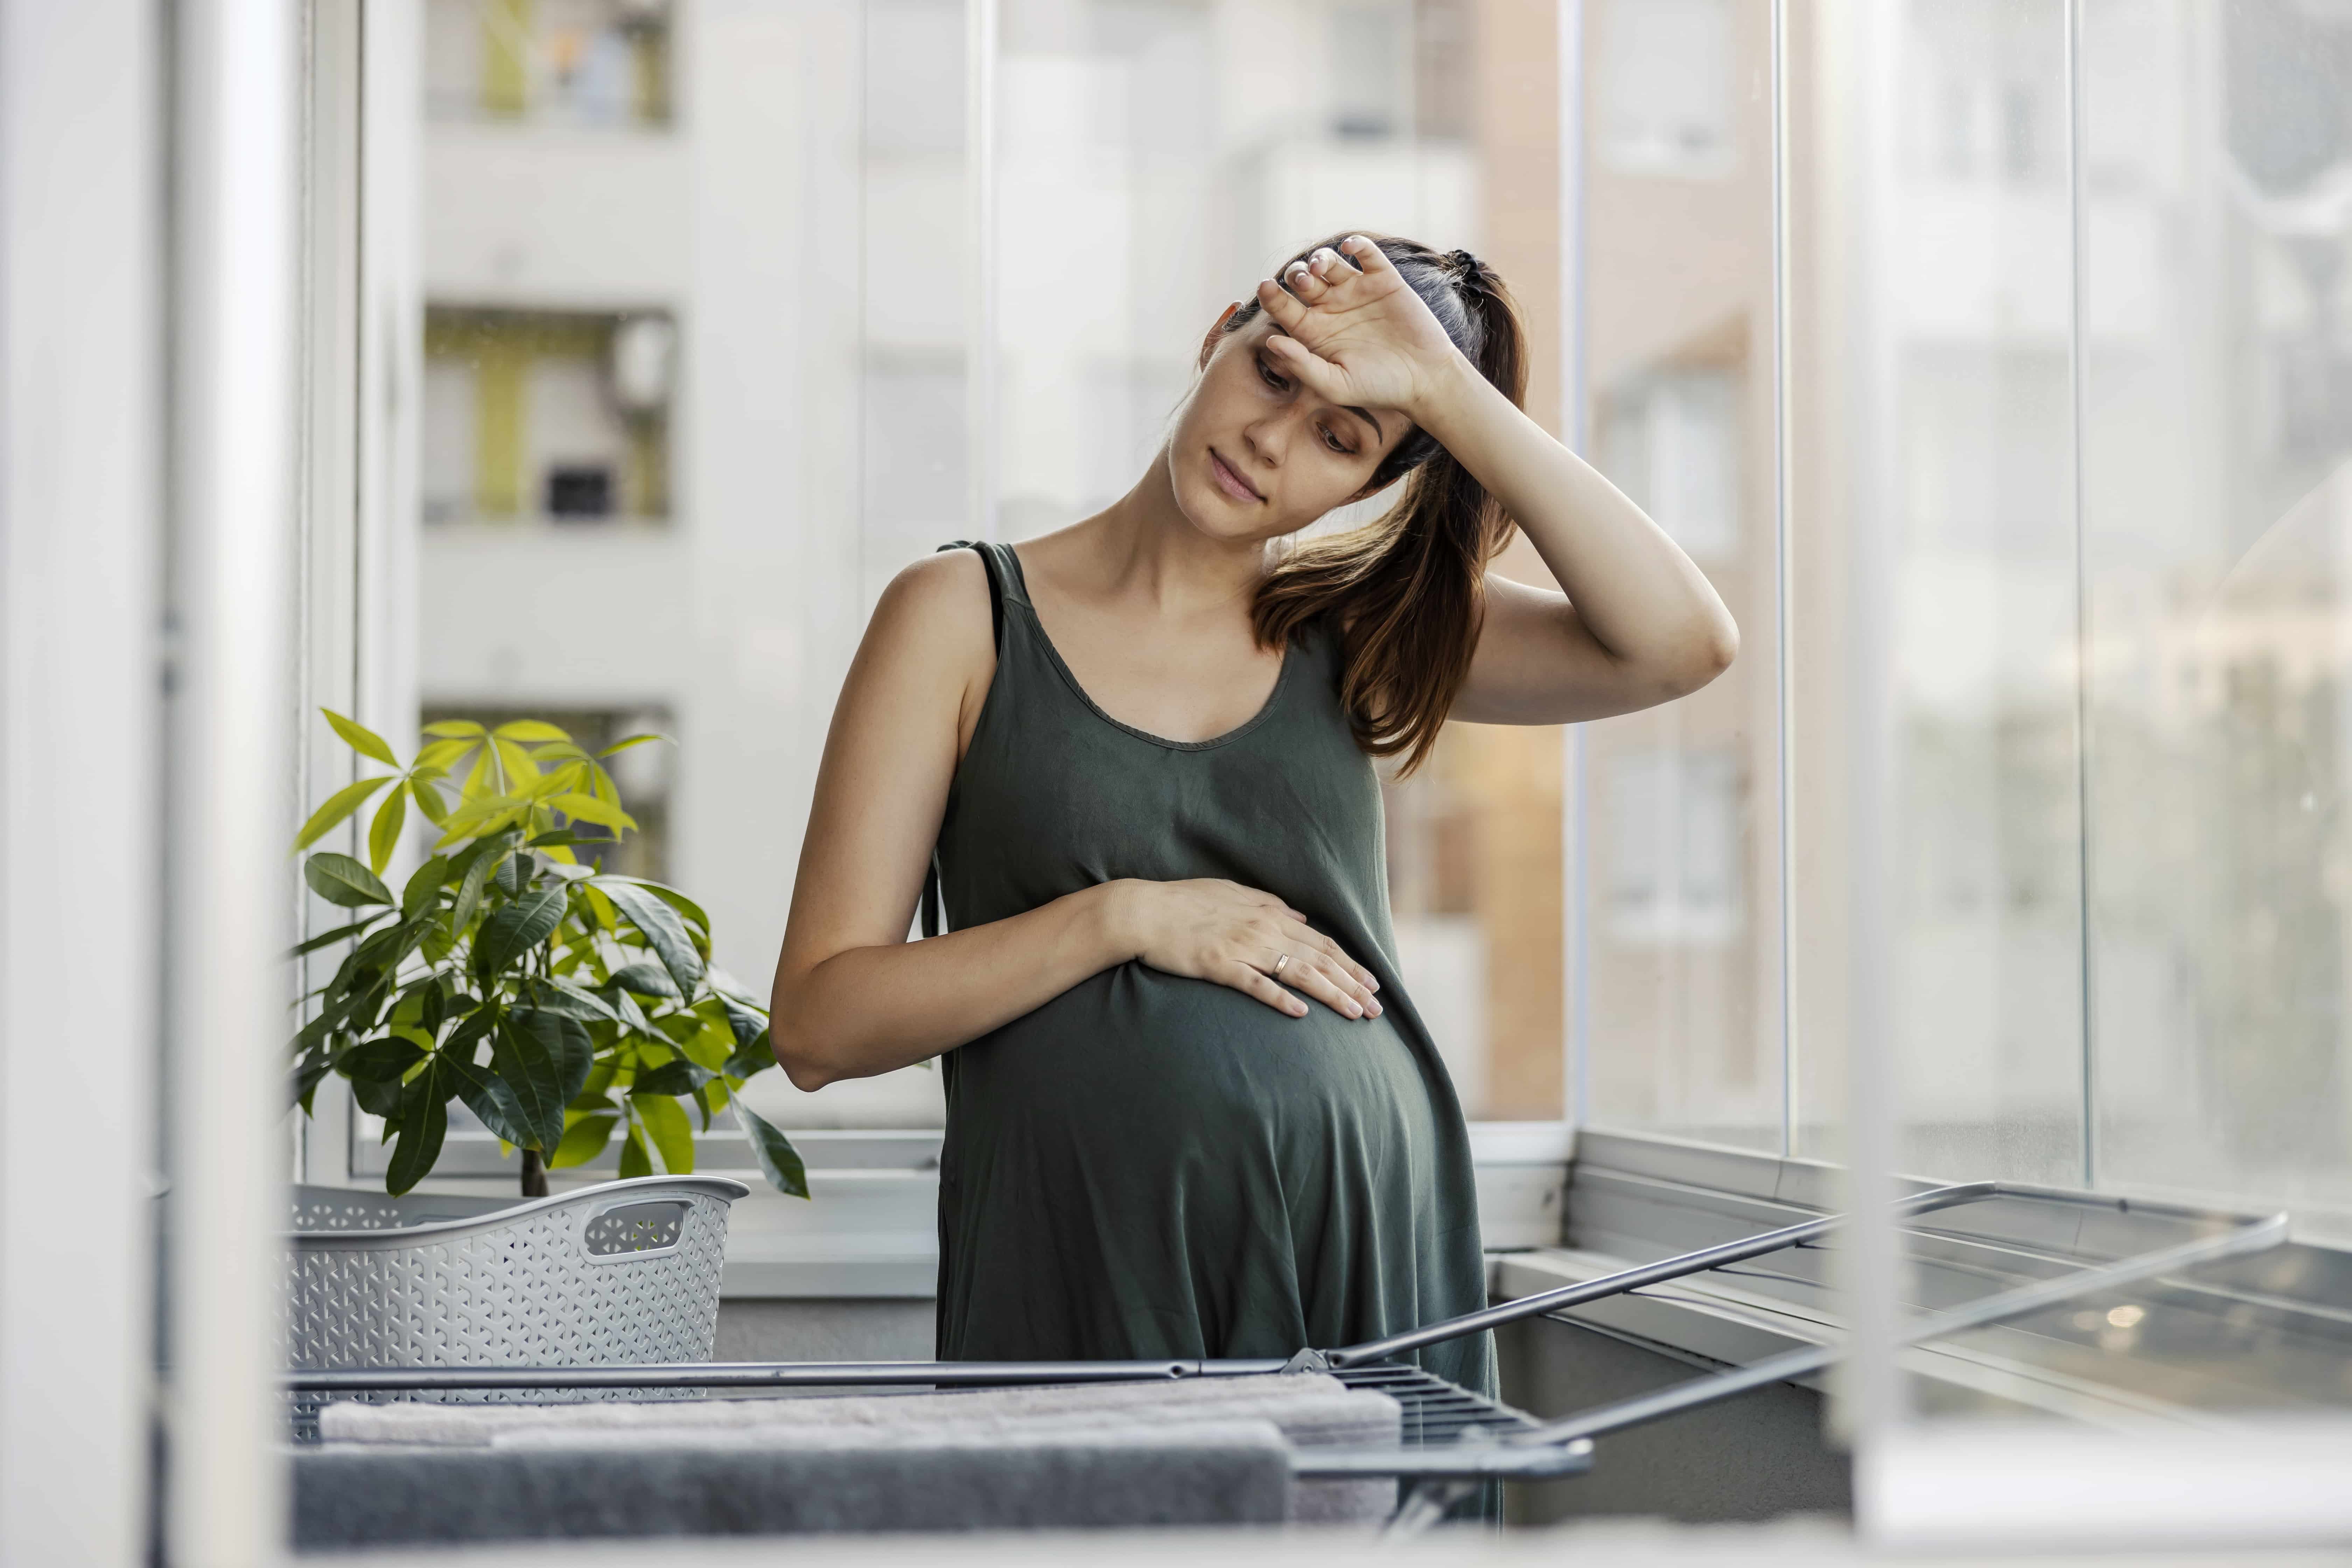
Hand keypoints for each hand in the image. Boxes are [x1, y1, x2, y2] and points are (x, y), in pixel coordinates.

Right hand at [1100, 878, 1383, 1020]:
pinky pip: (1256, 985)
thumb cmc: (1185, 901)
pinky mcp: (1219, 965)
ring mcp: (1241, 948)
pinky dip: (1281, 999)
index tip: (1372, 981)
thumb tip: (1298, 918)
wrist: (1143, 911)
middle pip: (1319, 959)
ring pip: (1298, 972)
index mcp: (1267, 912)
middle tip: (1377, 1007)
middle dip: (1352, 983)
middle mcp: (1262, 928)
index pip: (1320, 941)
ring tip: (1356, 1014)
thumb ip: (1268, 904)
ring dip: (1331, 994)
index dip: (1350, 962)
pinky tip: (1302, 1014)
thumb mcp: (1232, 892)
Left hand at [1252, 236, 1466, 424]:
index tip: (1265, 287)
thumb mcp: (1335, 384)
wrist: (1425, 380)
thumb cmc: (1378, 388)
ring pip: (1330, 263)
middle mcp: (1332, 307)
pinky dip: (1356, 245)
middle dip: (1297, 275)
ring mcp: (1357, 291)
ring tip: (1320, 267)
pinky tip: (1349, 248)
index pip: (1284, 308)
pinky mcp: (1383, 280)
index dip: (1272, 296)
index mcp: (1314, 331)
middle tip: (1302, 281)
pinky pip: (1366, 254)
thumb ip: (1302, 365)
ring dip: (1321, 259)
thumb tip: (1270, 340)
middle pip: (1303, 280)